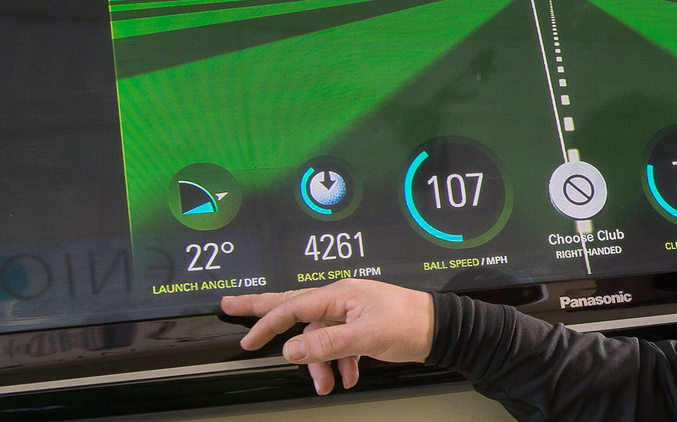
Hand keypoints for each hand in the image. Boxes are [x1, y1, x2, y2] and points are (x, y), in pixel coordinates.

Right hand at [221, 279, 433, 394]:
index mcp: (340, 294)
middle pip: (294, 306)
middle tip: (231, 305)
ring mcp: (350, 312)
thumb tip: (290, 350)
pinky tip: (349, 378)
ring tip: (327, 385)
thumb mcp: (365, 336)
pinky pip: (337, 345)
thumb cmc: (410, 324)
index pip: (293, 307)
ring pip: (319, 338)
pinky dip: (339, 363)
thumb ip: (326, 344)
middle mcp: (341, 300)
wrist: (441, 330)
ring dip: (320, 364)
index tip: (248, 340)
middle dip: (264, 312)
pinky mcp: (360, 327)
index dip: (267, 323)